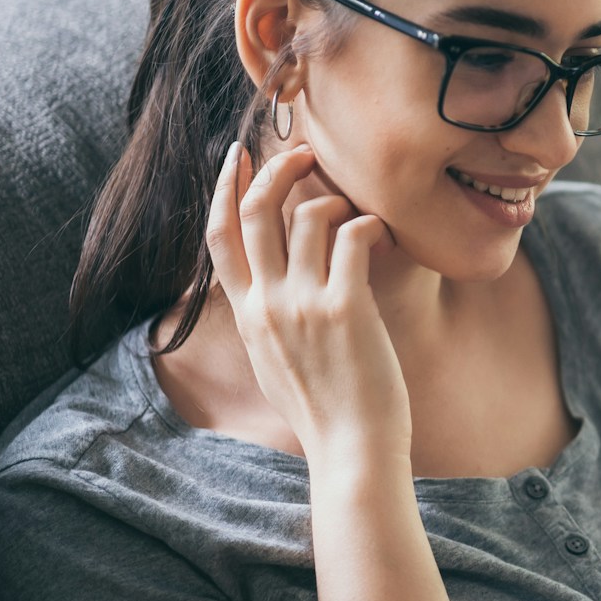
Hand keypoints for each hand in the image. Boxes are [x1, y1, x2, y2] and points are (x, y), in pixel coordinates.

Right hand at [205, 140, 411, 463]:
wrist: (351, 450)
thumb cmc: (325, 410)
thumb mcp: (275, 361)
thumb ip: (267, 318)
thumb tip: (270, 285)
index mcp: (247, 315)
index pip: (218, 237)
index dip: (223, 188)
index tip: (234, 154)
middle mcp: (267, 304)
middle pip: (256, 212)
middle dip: (276, 168)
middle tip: (302, 151)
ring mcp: (304, 305)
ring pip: (308, 216)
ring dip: (336, 201)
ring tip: (357, 215)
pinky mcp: (346, 308)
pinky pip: (353, 237)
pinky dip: (370, 225)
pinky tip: (382, 235)